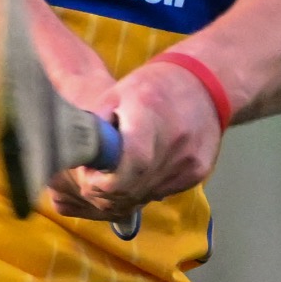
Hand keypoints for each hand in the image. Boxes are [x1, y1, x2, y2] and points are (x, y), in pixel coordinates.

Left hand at [48, 58, 223, 221]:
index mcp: (150, 113)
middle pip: (135, 187)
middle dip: (106, 191)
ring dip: (124, 193)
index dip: (105, 181)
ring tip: (114, 172)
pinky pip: (161, 192)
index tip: (89, 177)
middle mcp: (175, 140)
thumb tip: (79, 161)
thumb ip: (96, 127)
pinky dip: (143, 188)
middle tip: (93, 178)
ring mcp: (190, 160)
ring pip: (146, 196)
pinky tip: (138, 170)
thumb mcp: (116, 94)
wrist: (202, 85)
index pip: (132, 164)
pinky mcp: (198, 172)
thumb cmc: (152, 86)